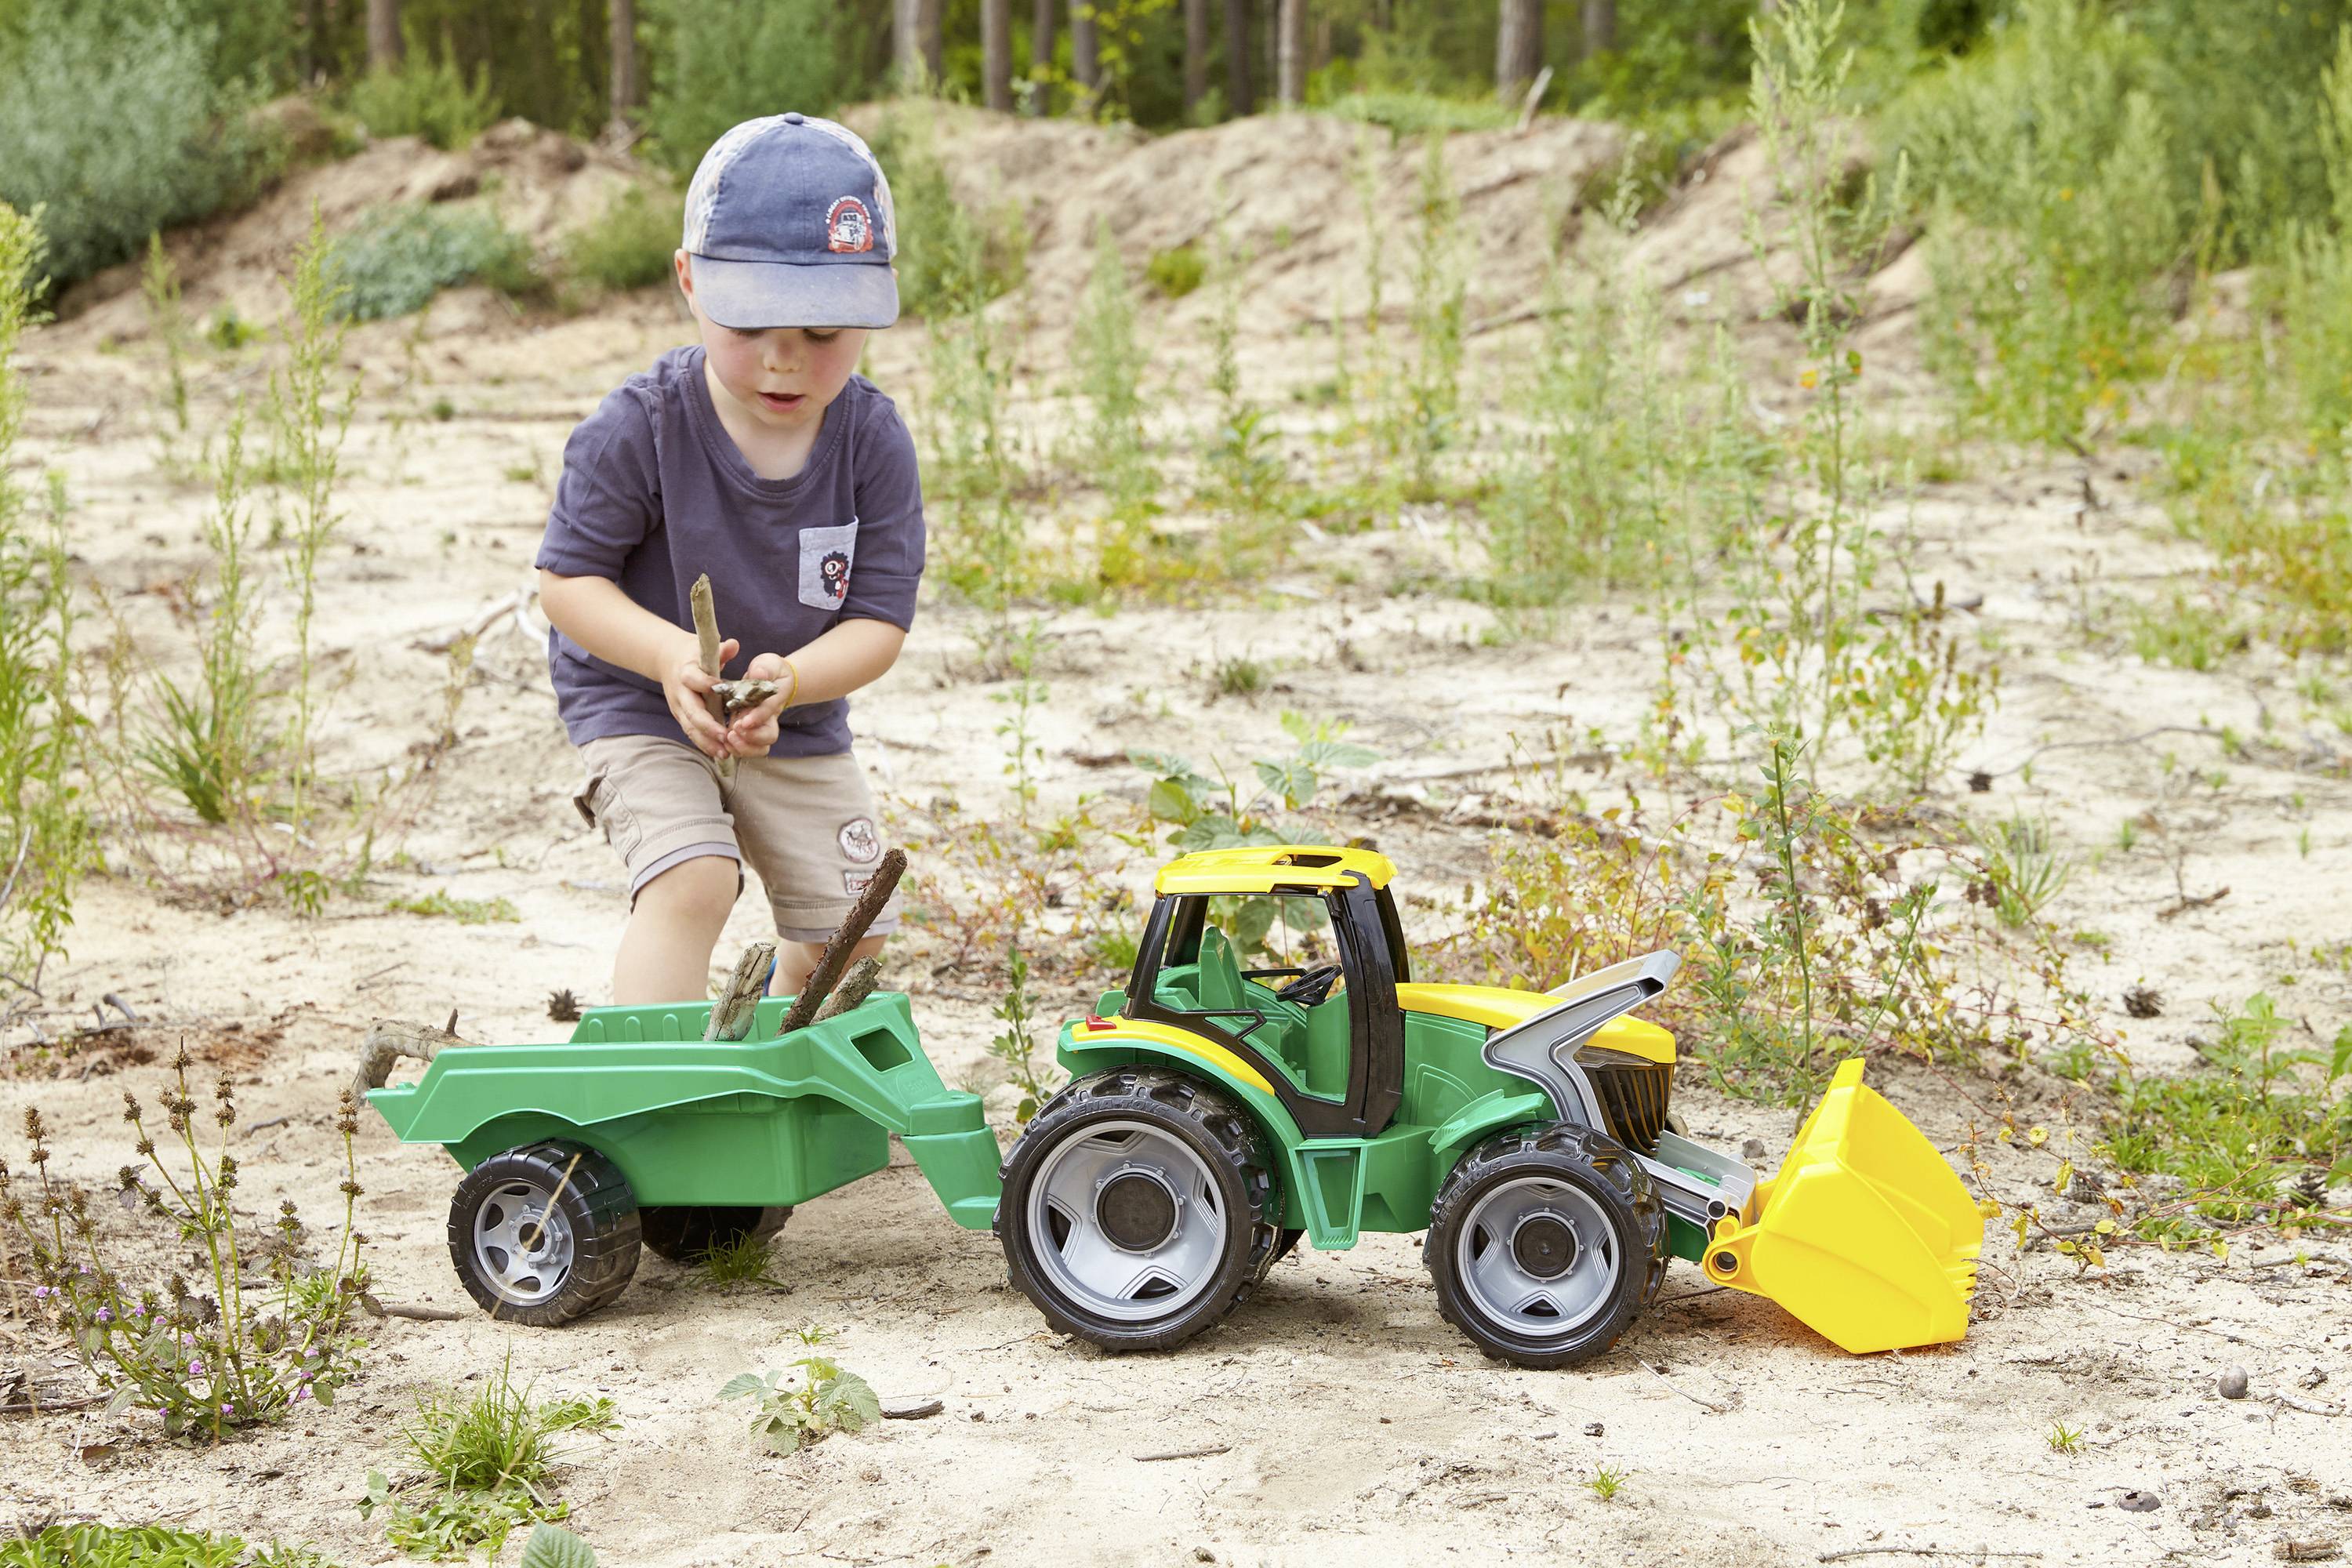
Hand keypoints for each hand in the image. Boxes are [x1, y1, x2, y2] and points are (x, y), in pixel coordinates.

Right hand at [662, 632, 735, 758]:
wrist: (668, 660)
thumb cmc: (693, 654)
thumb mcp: (704, 647)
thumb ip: (720, 649)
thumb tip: (734, 644)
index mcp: (686, 672)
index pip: (693, 679)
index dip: (706, 684)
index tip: (720, 689)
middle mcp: (680, 693)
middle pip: (691, 712)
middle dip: (708, 725)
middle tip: (725, 736)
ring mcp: (679, 708)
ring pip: (690, 727)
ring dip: (707, 742)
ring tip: (724, 753)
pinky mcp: (682, 717)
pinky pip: (692, 733)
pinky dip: (705, 744)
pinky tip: (719, 754)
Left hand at [722, 651, 796, 756]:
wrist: (773, 679)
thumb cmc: (769, 670)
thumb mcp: (768, 664)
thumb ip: (764, 669)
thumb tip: (758, 674)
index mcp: (775, 699)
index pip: (768, 710)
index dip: (758, 717)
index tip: (744, 722)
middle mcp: (770, 717)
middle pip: (769, 736)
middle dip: (751, 737)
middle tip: (733, 733)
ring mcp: (761, 728)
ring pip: (760, 747)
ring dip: (743, 747)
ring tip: (727, 739)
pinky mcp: (750, 733)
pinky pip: (748, 748)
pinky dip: (737, 749)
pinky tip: (724, 743)